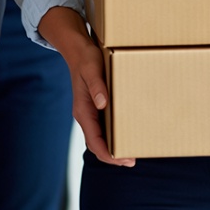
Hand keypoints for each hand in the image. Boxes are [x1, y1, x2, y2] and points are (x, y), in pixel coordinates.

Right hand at [40, 7, 133, 167]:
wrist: (78, 49)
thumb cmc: (86, 58)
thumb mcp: (92, 69)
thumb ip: (96, 86)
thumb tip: (102, 104)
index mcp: (83, 110)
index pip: (94, 141)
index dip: (108, 154)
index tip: (124, 160)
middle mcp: (85, 114)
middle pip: (97, 144)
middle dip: (112, 156)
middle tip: (132, 160)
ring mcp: (89, 111)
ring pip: (99, 136)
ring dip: (113, 146)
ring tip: (131, 150)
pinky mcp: (94, 106)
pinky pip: (102, 126)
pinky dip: (112, 134)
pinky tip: (124, 131)